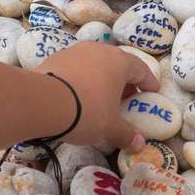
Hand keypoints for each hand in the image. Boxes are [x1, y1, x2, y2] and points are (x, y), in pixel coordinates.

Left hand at [38, 42, 158, 151]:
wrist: (42, 101)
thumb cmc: (86, 111)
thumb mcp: (109, 127)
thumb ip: (126, 134)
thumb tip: (139, 144)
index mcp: (119, 62)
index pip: (141, 69)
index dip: (149, 82)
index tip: (152, 92)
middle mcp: (99, 50)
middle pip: (118, 64)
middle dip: (124, 82)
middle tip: (126, 99)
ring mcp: (76, 51)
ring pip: (95, 64)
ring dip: (101, 80)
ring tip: (100, 98)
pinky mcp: (56, 58)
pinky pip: (76, 69)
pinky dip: (81, 80)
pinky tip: (77, 96)